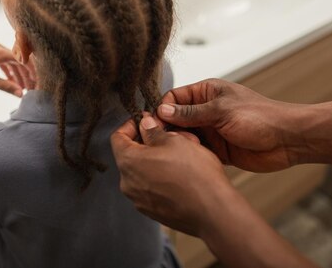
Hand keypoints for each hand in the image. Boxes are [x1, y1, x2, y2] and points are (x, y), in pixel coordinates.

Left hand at [0, 43, 35, 96]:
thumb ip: (8, 87)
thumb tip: (21, 95)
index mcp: (0, 52)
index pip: (23, 60)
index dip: (31, 72)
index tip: (36, 82)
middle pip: (18, 61)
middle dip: (25, 75)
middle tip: (31, 87)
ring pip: (11, 62)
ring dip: (17, 75)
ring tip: (22, 87)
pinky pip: (4, 62)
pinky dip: (9, 72)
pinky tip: (12, 82)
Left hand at [110, 114, 227, 236]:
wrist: (213, 211)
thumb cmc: (194, 172)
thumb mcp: (174, 140)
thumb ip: (153, 131)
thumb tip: (144, 124)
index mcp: (128, 162)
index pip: (118, 137)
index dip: (131, 124)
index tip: (146, 119)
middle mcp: (128, 184)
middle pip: (132, 155)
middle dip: (150, 142)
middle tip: (171, 135)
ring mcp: (140, 201)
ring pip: (144, 171)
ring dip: (157, 159)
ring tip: (181, 154)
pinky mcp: (153, 212)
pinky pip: (152, 188)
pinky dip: (162, 177)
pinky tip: (182, 174)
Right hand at [157, 79, 305, 172]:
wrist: (287, 140)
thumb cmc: (260, 117)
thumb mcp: (221, 111)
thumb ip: (190, 113)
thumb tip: (162, 110)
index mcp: (206, 92)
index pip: (174, 97)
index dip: (162, 109)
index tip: (155, 124)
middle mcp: (205, 110)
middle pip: (175, 118)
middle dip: (168, 129)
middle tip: (163, 141)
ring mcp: (211, 130)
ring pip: (184, 137)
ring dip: (179, 144)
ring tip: (178, 151)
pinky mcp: (217, 149)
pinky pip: (196, 152)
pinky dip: (190, 156)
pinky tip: (188, 161)